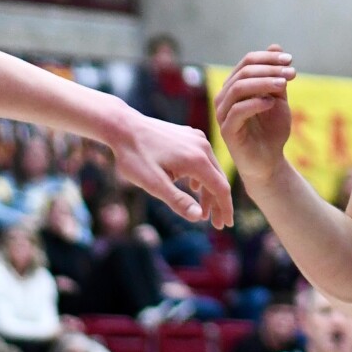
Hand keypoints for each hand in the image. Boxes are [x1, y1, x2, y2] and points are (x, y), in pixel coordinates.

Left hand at [109, 111, 234, 229]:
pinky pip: (203, 158)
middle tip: (217, 224)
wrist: (124, 127)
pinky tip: (194, 188)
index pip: (221, 188)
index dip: (225, 208)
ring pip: (211, 168)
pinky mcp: (188, 135)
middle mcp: (202, 146)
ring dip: (208, 191)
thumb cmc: (136, 157)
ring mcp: (196, 138)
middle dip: (218, 203)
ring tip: (202, 212)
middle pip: (218, 178)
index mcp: (197, 160)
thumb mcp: (154, 184)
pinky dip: (202, 177)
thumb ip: (177, 201)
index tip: (226, 225)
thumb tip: (197, 217)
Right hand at [214, 47, 295, 186]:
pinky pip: (237, 111)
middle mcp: (225, 97)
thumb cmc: (272, 130)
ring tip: (283, 85)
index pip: (247, 62)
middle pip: (243, 72)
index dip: (268, 58)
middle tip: (291, 73)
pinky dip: (255, 103)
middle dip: (269, 69)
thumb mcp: (278, 98)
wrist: (270, 161)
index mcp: (235, 86)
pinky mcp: (226, 130)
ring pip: (239, 88)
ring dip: (263, 82)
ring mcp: (223, 114)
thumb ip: (275, 75)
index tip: (290, 60)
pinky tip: (272, 103)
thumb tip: (275, 46)